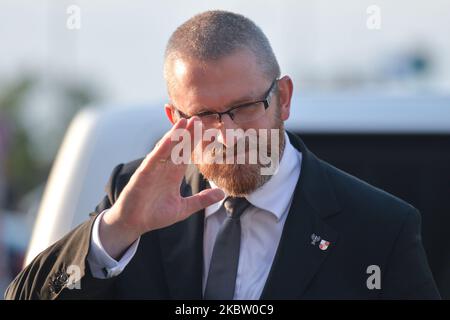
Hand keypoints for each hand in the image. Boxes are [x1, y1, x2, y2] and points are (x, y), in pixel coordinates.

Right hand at [100, 117, 224, 258]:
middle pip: (178, 147)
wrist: (133, 224)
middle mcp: (164, 168)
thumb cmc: (155, 215)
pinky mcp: (144, 173)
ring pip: (166, 148)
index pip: (187, 154)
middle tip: (200, 119)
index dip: (197, 143)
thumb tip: (221, 194)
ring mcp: (154, 169)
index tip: (210, 132)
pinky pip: (154, 158)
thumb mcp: (184, 208)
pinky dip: (162, 147)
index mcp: (174, 174)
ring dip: (175, 135)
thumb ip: (202, 200)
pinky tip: (170, 138)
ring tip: (185, 122)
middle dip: (188, 133)